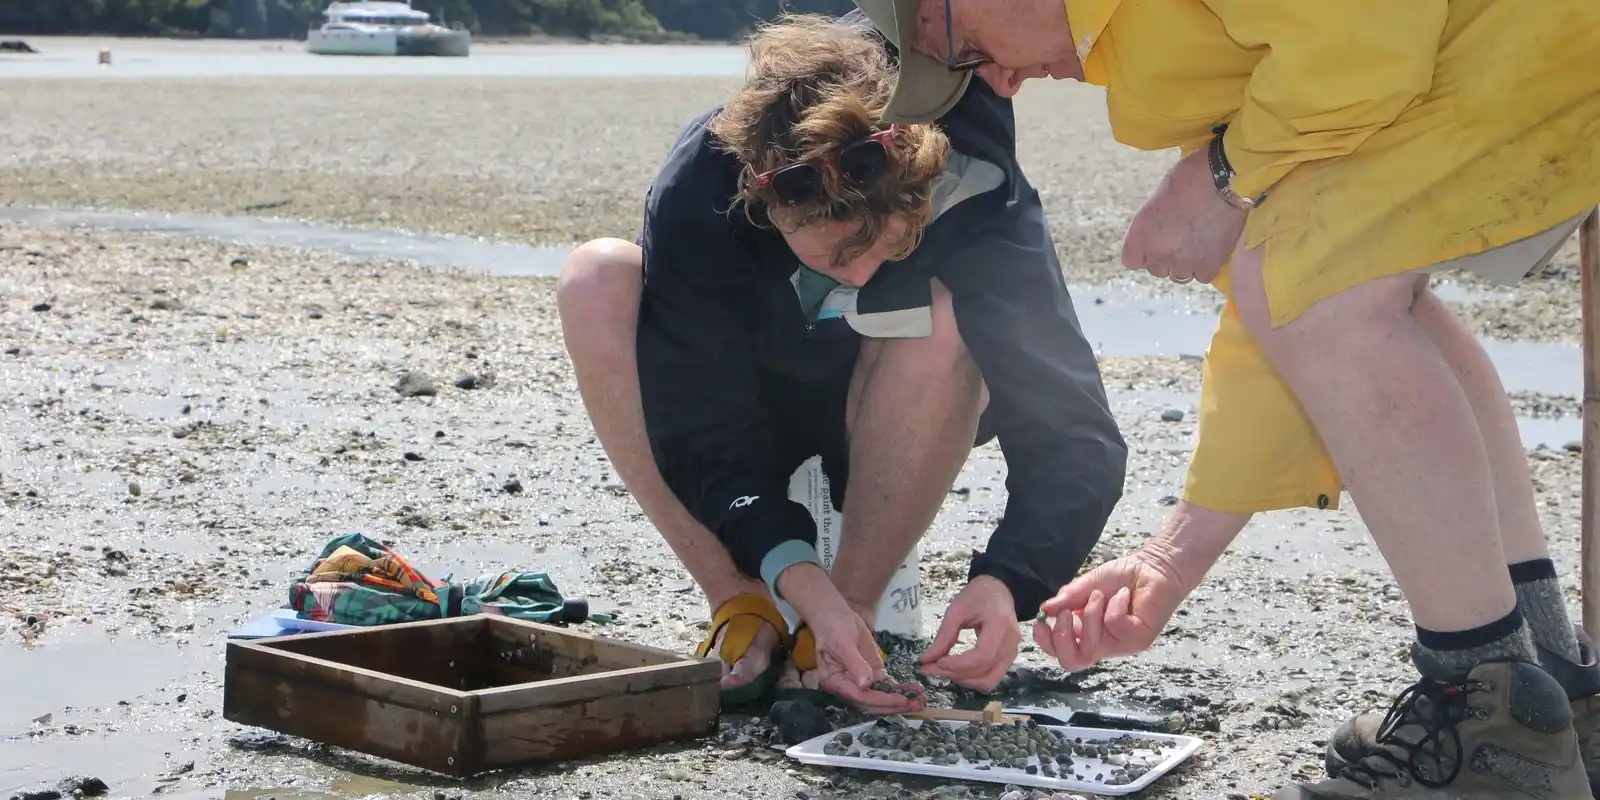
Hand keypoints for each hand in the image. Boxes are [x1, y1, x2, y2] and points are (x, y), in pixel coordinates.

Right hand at [778, 563, 924, 714]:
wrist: (836, 614)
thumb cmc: (834, 628)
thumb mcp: (843, 644)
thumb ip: (855, 665)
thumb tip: (865, 685)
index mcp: (836, 682)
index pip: (861, 698)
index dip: (881, 701)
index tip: (900, 700)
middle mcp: (848, 687)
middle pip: (872, 703)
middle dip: (894, 705)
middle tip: (916, 705)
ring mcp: (861, 681)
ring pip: (881, 696)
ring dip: (900, 700)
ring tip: (920, 701)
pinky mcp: (872, 673)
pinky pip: (886, 685)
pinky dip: (900, 688)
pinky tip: (915, 689)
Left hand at [919, 575, 1019, 692]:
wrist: (999, 590)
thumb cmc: (978, 595)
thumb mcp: (956, 609)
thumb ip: (943, 635)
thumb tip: (926, 660)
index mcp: (1000, 624)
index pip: (982, 656)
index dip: (957, 665)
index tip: (935, 663)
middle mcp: (1011, 643)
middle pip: (984, 672)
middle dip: (954, 675)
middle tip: (930, 669)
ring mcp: (1012, 653)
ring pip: (988, 681)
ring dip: (963, 681)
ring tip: (941, 671)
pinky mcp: (1008, 659)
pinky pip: (990, 678)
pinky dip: (971, 679)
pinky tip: (955, 671)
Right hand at [1031, 548, 1190, 672]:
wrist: (1153, 567)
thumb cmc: (1122, 577)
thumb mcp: (1086, 585)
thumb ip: (1067, 599)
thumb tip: (1044, 609)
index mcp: (1086, 634)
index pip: (1061, 652)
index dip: (1047, 643)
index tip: (1040, 622)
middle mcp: (1102, 644)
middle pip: (1072, 662)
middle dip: (1062, 637)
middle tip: (1065, 613)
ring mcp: (1121, 645)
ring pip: (1092, 645)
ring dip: (1090, 614)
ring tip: (1100, 594)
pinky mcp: (1138, 639)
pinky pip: (1114, 625)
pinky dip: (1114, 605)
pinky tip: (1124, 595)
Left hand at [1121, 146, 1246, 284]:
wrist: (1225, 178)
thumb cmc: (1190, 177)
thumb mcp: (1158, 197)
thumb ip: (1153, 222)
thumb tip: (1159, 232)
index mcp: (1140, 234)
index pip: (1131, 260)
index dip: (1143, 252)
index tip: (1153, 242)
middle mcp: (1158, 252)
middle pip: (1156, 270)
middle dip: (1165, 257)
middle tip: (1180, 240)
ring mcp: (1183, 262)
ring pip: (1179, 276)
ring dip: (1185, 264)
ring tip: (1196, 245)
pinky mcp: (1209, 265)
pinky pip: (1201, 276)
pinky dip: (1205, 267)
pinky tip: (1211, 250)